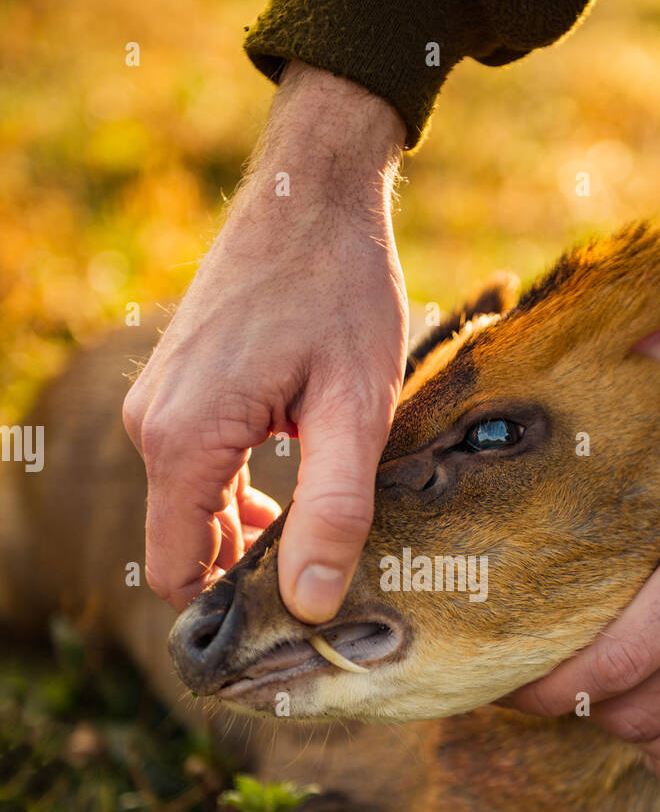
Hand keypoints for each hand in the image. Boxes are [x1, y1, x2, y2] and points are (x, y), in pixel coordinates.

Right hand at [123, 60, 406, 618]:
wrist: (312, 191)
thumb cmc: (341, 290)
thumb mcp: (356, 408)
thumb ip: (332, 512)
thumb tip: (310, 607)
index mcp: (184, 440)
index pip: (177, 572)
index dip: (230, 611)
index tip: (296, 620)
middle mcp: (151, 425)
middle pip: (186, 545)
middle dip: (248, 574)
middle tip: (331, 574)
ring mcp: (158, 404)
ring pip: (193, 511)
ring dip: (251, 534)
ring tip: (324, 529)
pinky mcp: (177, 389)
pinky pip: (197, 473)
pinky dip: (242, 497)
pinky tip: (301, 489)